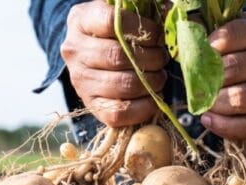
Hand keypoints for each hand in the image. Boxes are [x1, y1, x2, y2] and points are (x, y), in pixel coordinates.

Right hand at [61, 1, 167, 126]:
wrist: (91, 59)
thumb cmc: (113, 35)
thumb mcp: (121, 16)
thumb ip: (141, 12)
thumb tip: (170, 11)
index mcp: (81, 21)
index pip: (112, 22)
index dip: (143, 30)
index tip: (158, 36)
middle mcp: (75, 51)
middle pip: (119, 56)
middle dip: (152, 59)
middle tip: (162, 59)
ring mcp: (81, 81)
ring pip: (124, 85)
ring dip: (151, 82)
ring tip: (158, 77)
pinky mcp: (91, 106)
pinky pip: (120, 112)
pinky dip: (144, 107)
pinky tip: (152, 98)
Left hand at [201, 14, 245, 139]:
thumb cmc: (243, 50)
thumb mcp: (231, 33)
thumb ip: (209, 32)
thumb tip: (187, 37)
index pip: (230, 36)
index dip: (207, 47)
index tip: (198, 55)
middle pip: (233, 68)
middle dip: (207, 79)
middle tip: (196, 84)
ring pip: (241, 98)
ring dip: (215, 102)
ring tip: (205, 101)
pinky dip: (223, 125)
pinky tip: (208, 118)